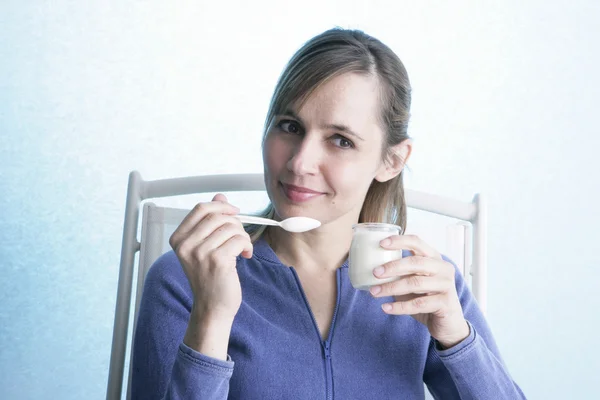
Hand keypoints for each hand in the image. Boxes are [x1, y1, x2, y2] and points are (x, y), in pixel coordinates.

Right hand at [169, 194, 252, 323]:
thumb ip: (211, 221)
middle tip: (239, 237)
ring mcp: (200, 253)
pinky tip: (245, 256)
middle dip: (235, 223)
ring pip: (231, 227)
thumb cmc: (210, 277)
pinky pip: (239, 239)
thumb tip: (220, 196)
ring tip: (242, 249)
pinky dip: (247, 246)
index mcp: (178, 239)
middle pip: (218, 216)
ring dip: (243, 236)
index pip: (201, 208)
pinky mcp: (217, 261)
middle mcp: (185, 245)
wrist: (212, 307)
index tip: (234, 213)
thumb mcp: (206, 246)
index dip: (221, 206)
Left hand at [369, 235, 469, 347]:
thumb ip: (401, 273)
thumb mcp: (413, 282)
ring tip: (374, 292)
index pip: (417, 243)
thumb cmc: (426, 298)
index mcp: (434, 258)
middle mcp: (443, 268)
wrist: (447, 324)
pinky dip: (399, 307)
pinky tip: (386, 308)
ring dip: (391, 288)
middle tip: (375, 272)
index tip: (381, 243)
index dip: (399, 241)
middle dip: (393, 267)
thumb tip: (372, 269)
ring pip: (415, 283)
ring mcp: (446, 285)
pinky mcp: (445, 303)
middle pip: (416, 262)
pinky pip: (418, 304)